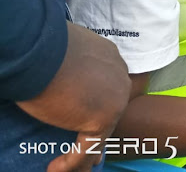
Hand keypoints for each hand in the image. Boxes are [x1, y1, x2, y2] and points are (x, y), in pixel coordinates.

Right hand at [16, 23, 130, 171]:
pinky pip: (89, 146)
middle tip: (86, 145)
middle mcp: (120, 77)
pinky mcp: (103, 118)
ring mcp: (115, 99)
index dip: (99, 103)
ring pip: (101, 131)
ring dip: (85, 150)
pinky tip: (55, 168)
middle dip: (97, 128)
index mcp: (112, 58)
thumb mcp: (67, 53)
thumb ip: (75, 66)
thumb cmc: (46, 49)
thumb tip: (64, 76)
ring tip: (70, 166)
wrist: (42, 51)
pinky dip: (72, 161)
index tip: (86, 116)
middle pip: (111, 109)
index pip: (109, 86)